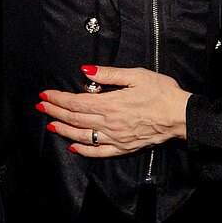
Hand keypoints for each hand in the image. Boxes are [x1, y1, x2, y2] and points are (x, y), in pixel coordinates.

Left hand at [39, 66, 190, 156]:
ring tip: (50, 124)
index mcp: (111, 104)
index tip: (46, 94)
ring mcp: (115, 137)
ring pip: (82, 135)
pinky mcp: (123, 147)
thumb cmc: (162, 92)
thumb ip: (109, 75)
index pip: (76, 102)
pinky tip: (73, 146)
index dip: (58, 98)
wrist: (180, 116)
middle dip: (55, 112)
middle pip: (75, 118)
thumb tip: (86, 71)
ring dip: (63, 130)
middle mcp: (109, 123)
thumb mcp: (136, 75)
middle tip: (41, 106)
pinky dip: (83, 150)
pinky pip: (98, 151)